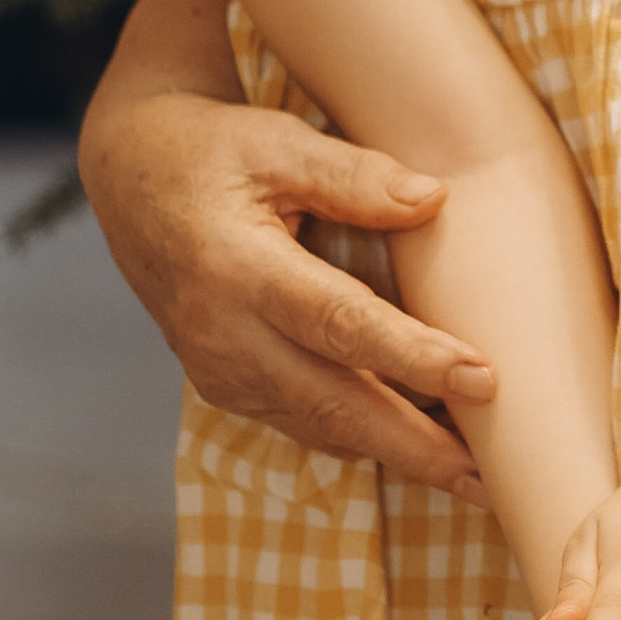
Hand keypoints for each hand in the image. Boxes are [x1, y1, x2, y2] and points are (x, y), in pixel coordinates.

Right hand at [79, 87, 494, 497]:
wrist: (132, 180)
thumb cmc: (213, 153)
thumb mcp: (277, 144)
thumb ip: (353, 174)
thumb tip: (434, 200)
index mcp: (235, 268)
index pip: (338, 324)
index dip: (411, 356)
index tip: (482, 378)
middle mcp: (222, 332)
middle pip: (332, 401)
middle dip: (414, 445)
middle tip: (488, 476)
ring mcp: (218, 368)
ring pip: (318, 424)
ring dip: (395, 453)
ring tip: (471, 475)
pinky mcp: (223, 385)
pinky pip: (299, 421)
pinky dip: (358, 437)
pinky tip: (415, 445)